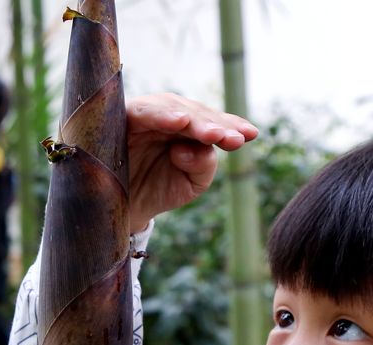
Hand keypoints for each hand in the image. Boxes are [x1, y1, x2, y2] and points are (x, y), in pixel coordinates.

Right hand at [126, 94, 257, 232]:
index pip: (212, 121)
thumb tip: (192, 148)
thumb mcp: (189, 185)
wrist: (123, 210)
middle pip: (195, 112)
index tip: (250, 135)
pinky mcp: (122, 117)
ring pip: (172, 107)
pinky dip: (159, 114)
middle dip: (215, 124)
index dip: (231, 125)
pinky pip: (141, 111)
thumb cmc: (157, 190)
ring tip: (212, 134)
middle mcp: (168, 117)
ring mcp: (146, 115)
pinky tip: (180, 122)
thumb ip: (203, 166)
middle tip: (234, 138)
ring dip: (194, 119)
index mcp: (188, 129)